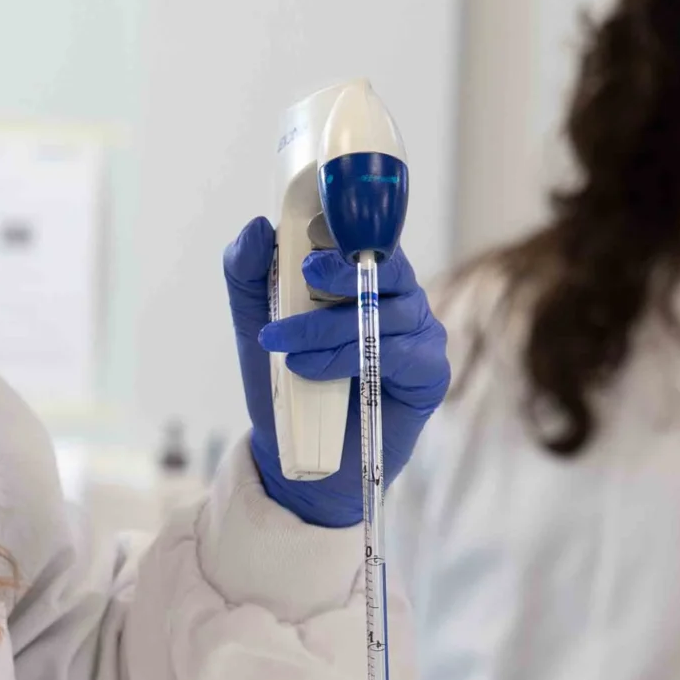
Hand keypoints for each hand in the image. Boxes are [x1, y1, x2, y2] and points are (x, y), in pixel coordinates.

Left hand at [222, 217, 451, 528]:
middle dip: (341, 271)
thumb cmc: (287, 383)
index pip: (366, 235)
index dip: (346, 226)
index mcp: (365, 277)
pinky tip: (311, 370)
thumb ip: (249, 272)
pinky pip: (398, 353)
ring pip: (383, 313)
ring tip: (286, 347)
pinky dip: (349, 358)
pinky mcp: (430, 372)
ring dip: (327, 328)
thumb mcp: (254, 322)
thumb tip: (258, 227)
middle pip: (384, 268)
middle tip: (305, 277)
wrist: (302, 454)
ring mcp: (420, 334)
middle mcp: (398, 299)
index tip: (310, 233)